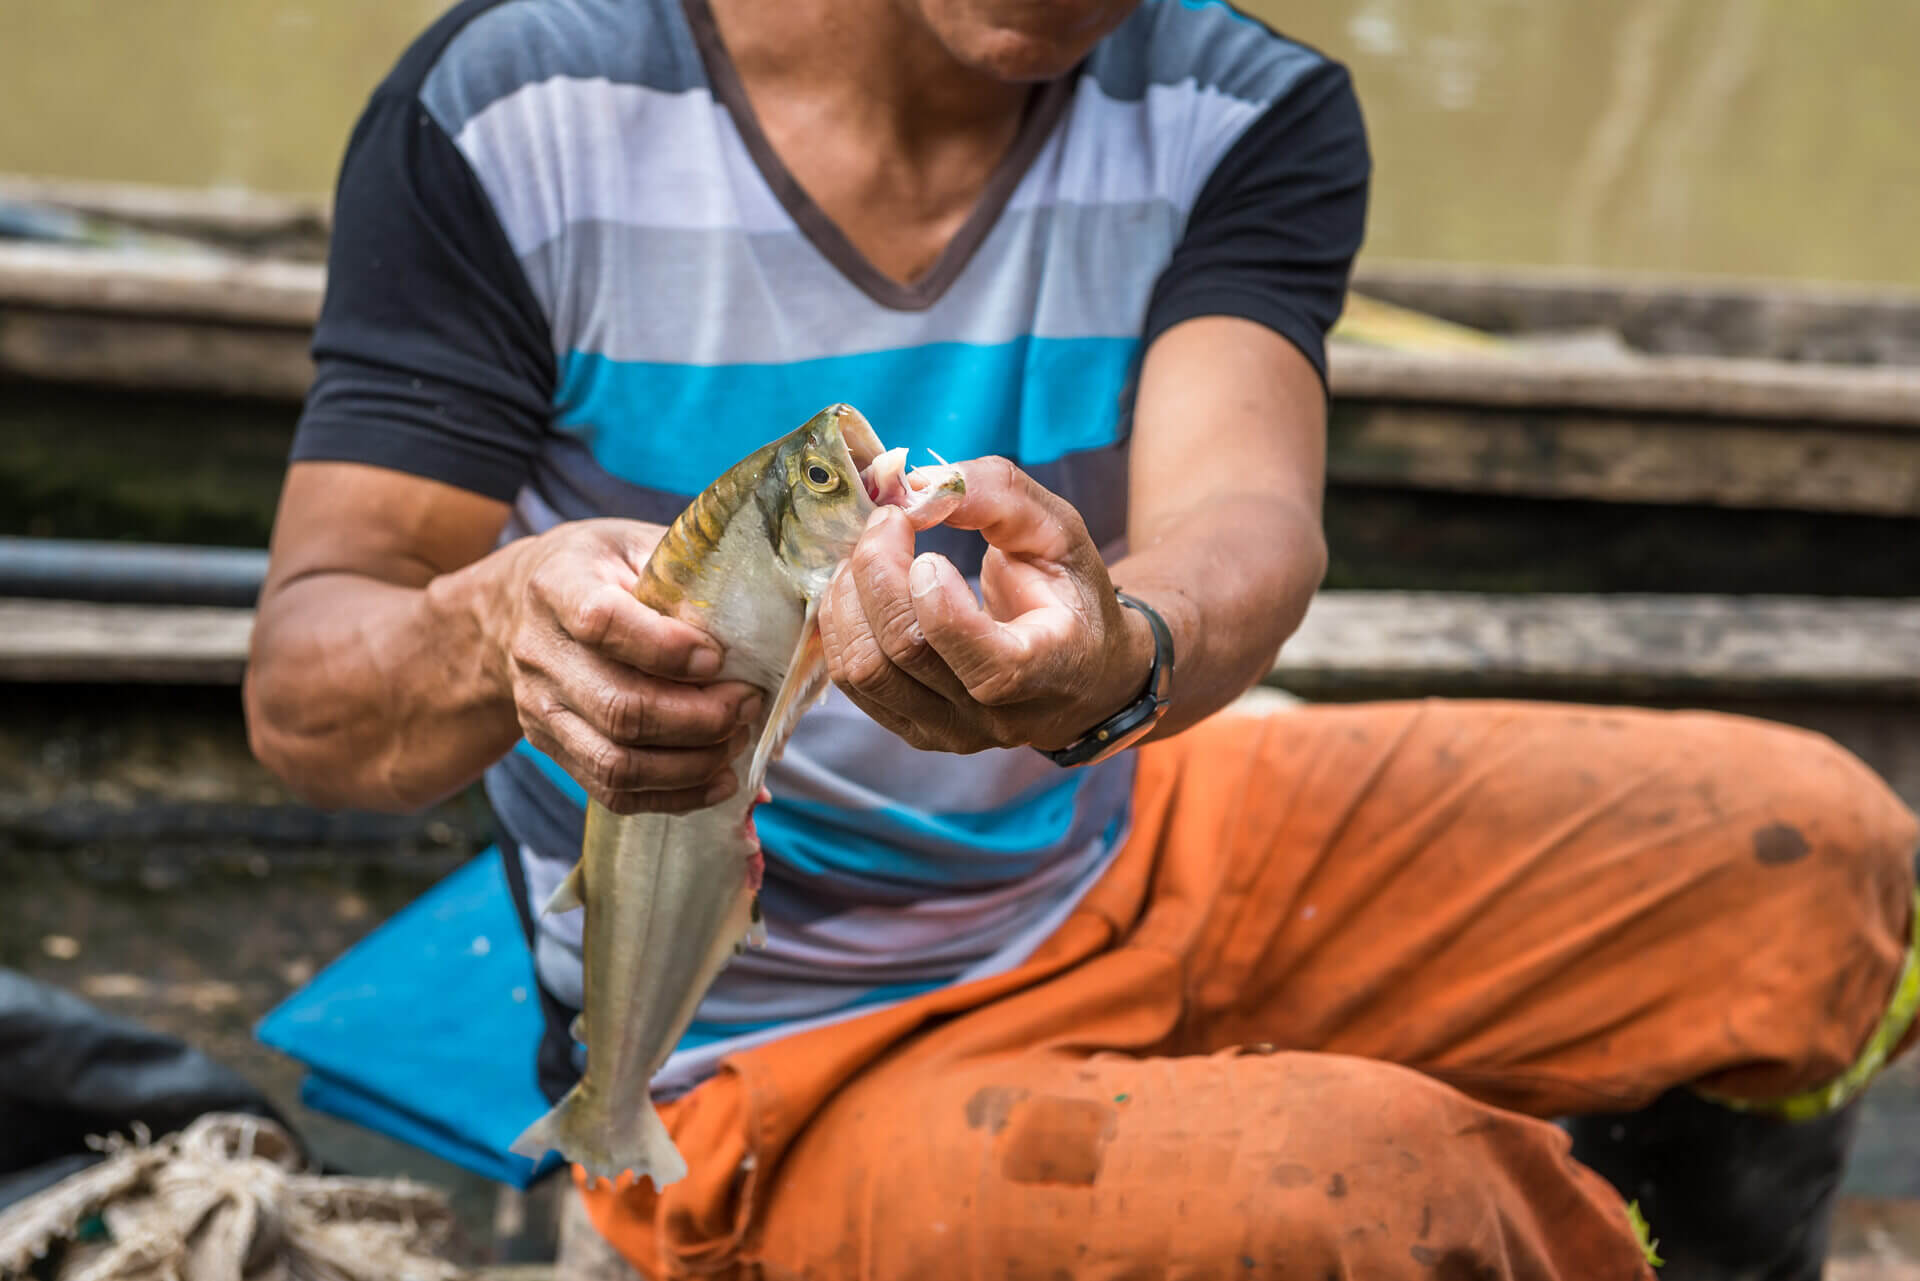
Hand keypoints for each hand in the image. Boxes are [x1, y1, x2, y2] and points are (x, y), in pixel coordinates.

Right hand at [488, 519, 761, 812]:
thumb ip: (688, 575)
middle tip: (747, 704)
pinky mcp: (552, 749)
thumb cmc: (599, 571)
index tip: (717, 658)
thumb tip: (768, 623)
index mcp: (559, 586)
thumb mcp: (635, 545)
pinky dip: (674, 796)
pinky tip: (718, 782)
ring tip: (737, 742)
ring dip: (691, 763)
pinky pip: (612, 792)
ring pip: (616, 762)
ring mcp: (541, 709)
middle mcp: (541, 653)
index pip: (602, 623)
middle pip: (620, 707)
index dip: (666, 648)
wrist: (513, 611)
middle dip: (699, 718)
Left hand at [816, 458, 1153, 755]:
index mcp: (1047, 668)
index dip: (937, 600)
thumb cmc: (1069, 594)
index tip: (930, 550)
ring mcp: (948, 731)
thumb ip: (1000, 495)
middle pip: (906, 651)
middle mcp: (994, 716)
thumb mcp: (1060, 531)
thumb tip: (920, 484)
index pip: (985, 661)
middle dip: (878, 570)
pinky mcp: (912, 728)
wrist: (1077, 673)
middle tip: (886, 518)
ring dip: (849, 595)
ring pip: (864, 670)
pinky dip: (841, 622)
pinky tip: (858, 587)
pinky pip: (850, 681)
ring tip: (867, 551)